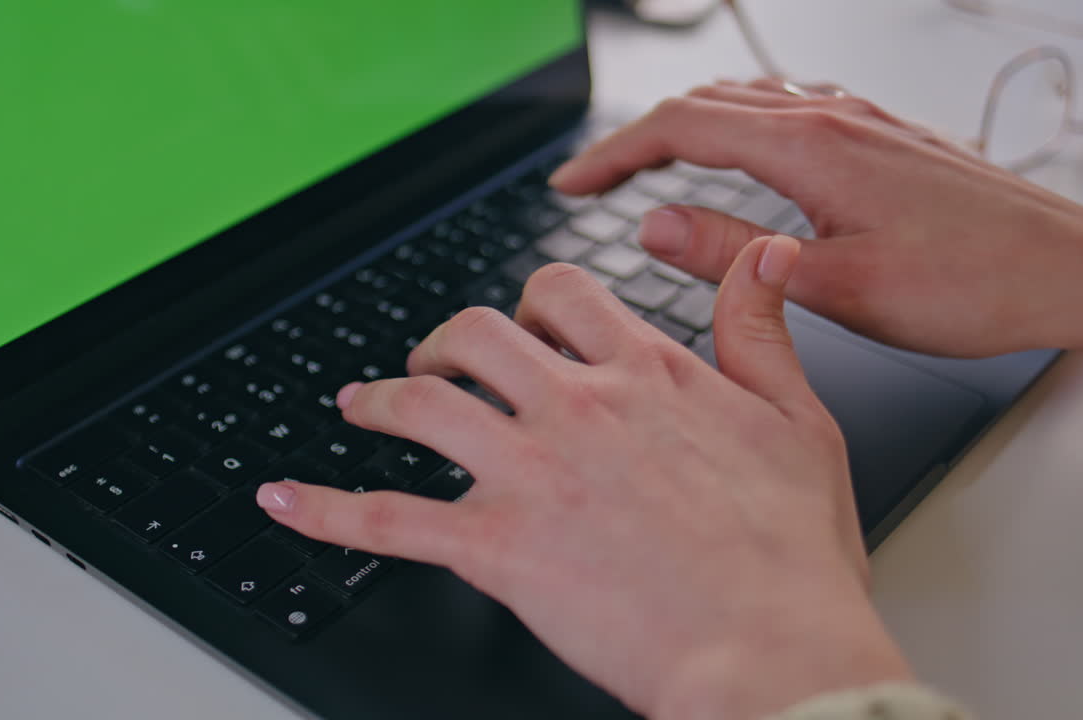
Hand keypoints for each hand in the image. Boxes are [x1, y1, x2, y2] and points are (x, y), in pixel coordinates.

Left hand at [257, 235, 911, 718]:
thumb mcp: (799, 420)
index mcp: (646, 373)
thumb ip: (763, 328)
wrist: (770, 651)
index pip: (562, 294)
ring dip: (379, 398)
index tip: (525, 320)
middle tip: (432, 362)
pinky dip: (325, 508)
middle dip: (442, 340)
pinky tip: (283, 500)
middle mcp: (577, 406)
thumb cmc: (790, 556)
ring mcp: (529, 472)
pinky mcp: (495, 547)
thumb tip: (764, 252)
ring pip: (421, 403)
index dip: (532, 299)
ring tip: (358, 404)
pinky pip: (386, 519)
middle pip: (475, 332)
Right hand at [551, 79, 1082, 361]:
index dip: (612, 155)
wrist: (1066, 271)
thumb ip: (733, 253)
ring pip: (746, 102)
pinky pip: (788, 110)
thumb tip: (653, 225)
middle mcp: (833, 118)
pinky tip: (741, 155)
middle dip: (638, 139)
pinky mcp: (882, 137)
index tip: (570, 184)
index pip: (679, 128)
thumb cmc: (972, 283)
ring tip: (648, 167)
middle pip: (705, 104)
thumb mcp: (834, 283)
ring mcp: (861, 121)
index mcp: (812, 147)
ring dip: (686, 127)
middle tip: (594, 181)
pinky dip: (737, 126)